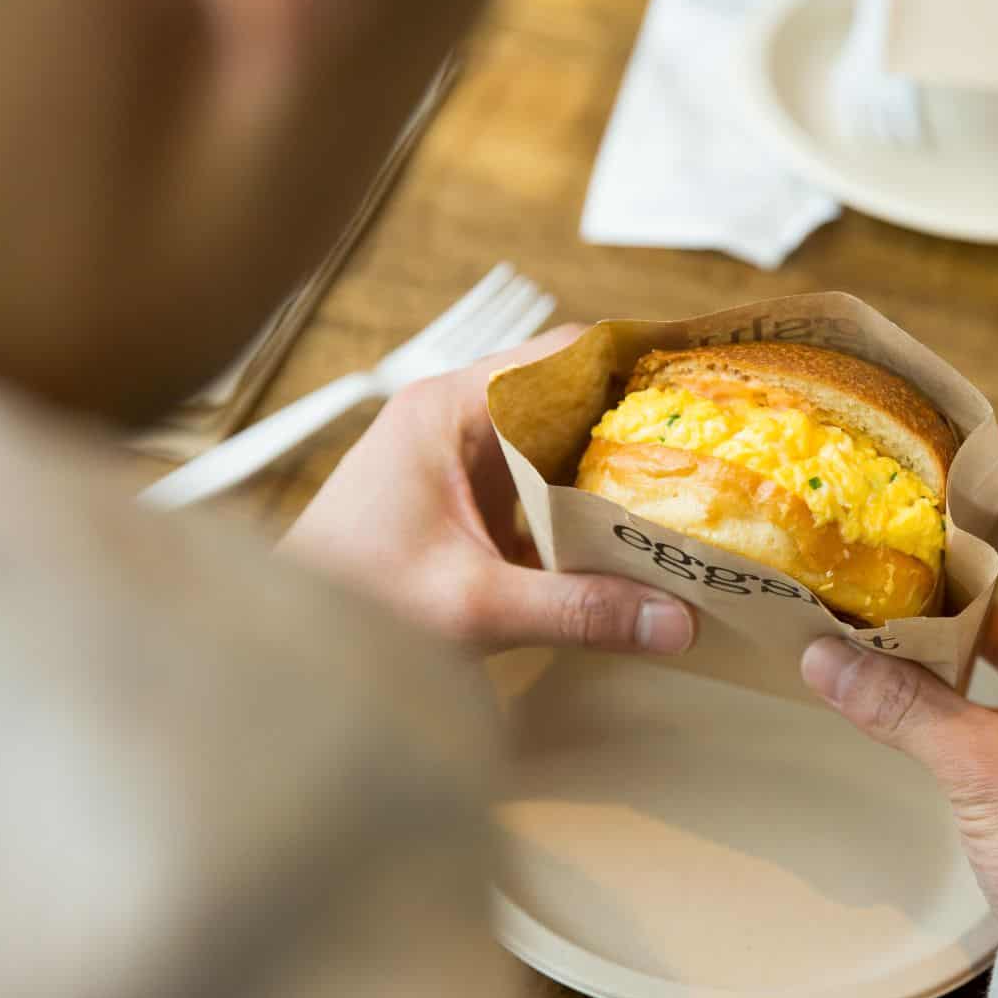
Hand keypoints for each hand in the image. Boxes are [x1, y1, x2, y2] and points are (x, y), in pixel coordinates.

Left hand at [281, 327, 696, 655]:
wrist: (279, 646)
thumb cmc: (351, 605)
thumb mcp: (474, 606)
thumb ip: (578, 610)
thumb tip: (679, 623)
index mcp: (451, 408)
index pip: (564, 351)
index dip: (639, 360)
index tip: (706, 382)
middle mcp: (456, 416)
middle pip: (571, 391)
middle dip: (641, 418)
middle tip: (718, 444)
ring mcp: (459, 457)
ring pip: (560, 439)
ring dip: (617, 463)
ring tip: (697, 487)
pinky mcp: (464, 500)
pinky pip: (541, 482)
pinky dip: (588, 501)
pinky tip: (638, 534)